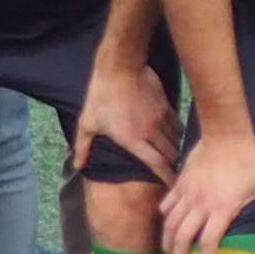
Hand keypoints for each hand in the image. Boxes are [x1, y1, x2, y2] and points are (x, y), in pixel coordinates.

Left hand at [73, 61, 175, 184]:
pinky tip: (172, 134)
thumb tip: (78, 165)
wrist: (120, 67)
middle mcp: (151, 132)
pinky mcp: (166, 106)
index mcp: (133, 140)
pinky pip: (176, 124)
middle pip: (170, 155)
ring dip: (175, 149)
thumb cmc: (102, 95)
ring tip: (173, 155)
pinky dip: (176, 132)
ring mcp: (161, 119)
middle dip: (173, 165)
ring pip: (176, 140)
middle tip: (173, 172)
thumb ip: (83, 147)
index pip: (157, 164)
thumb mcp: (87, 122)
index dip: (167, 178)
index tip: (173, 186)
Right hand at [159, 128, 254, 253]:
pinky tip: (167, 229)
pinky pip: (167, 206)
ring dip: (168, 246)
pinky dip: (165, 220)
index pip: (208, 244)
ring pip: (170, 226)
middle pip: (182, 240)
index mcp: (222, 209)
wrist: (226, 133)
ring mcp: (187, 194)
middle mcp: (200, 205)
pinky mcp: (180, 184)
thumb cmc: (251, 159)